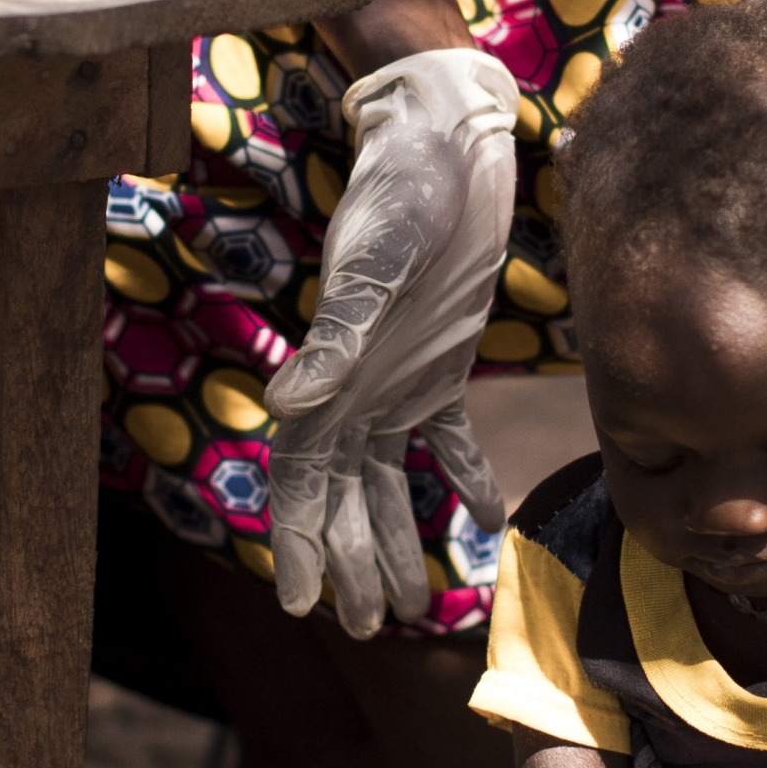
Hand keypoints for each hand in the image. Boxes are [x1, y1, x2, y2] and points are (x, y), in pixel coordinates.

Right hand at [264, 47, 518, 636]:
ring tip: (408, 604)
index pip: (301, 478)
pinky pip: (445, 436)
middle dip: (349, 561)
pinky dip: (460, 475)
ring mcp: (396, 378)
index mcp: (328, 374)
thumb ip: (338, 340)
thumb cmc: (402, 194)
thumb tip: (287, 412)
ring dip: (392, 537)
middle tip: (366, 626)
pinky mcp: (442, 363)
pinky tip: (480, 516)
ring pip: (385, 480)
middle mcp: (354, 387)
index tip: (305, 606)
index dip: (300, 542)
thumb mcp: (374, 265)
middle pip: (341, 495)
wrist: (447, 141)